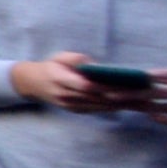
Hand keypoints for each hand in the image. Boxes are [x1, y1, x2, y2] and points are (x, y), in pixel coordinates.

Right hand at [10, 54, 163, 114]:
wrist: (32, 83)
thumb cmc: (50, 66)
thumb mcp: (59, 56)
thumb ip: (76, 60)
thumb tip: (96, 66)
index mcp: (58, 79)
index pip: (83, 85)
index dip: (101, 87)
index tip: (118, 85)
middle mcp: (64, 95)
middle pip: (93, 97)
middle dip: (114, 96)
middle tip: (134, 92)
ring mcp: (69, 105)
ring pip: (96, 106)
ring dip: (115, 104)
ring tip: (133, 99)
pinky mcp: (74, 110)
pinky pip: (95, 110)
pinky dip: (110, 107)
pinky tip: (123, 104)